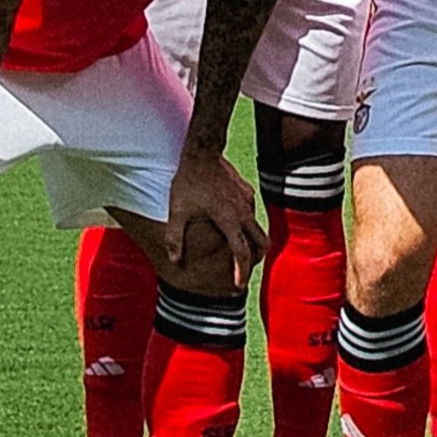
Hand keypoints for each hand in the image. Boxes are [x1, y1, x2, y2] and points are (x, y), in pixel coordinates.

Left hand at [166, 154, 266, 290]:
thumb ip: (175, 238)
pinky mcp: (246, 191)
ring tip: (238, 247)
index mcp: (229, 220)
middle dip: (257, 257)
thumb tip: (175, 260)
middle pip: (261, 241)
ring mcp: (247, 200)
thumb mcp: (177, 211)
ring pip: (257, 227)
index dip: (241, 270)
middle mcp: (243, 212)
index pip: (241, 251)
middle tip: (246, 267)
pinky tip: (231, 222)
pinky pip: (251, 212)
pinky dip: (246, 223)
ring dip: (251, 240)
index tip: (239, 284)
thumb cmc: (188, 182)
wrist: (202, 152)